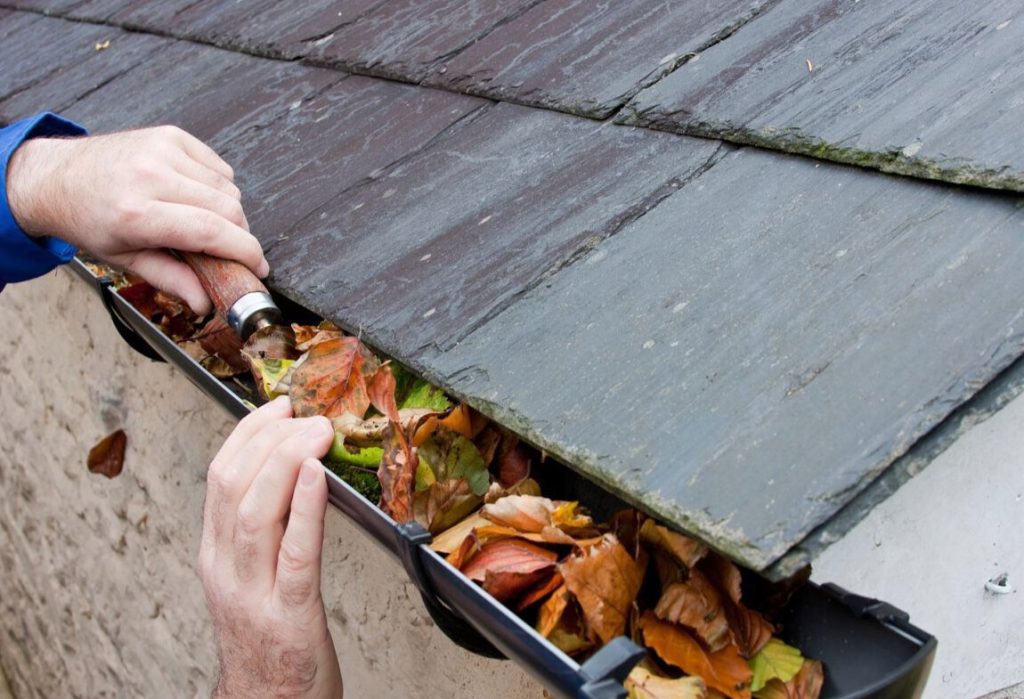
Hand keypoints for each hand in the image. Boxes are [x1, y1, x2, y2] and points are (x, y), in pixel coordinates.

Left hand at [6, 125, 267, 314]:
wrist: (56, 177)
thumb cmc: (89, 220)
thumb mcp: (124, 259)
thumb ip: (170, 279)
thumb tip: (205, 303)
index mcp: (136, 213)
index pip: (211, 231)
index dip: (245, 252)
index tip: (259, 267)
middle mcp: (150, 176)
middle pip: (228, 209)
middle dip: (238, 235)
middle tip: (229, 251)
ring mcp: (162, 150)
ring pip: (229, 188)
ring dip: (228, 211)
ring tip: (203, 222)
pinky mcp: (171, 135)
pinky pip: (218, 167)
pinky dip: (218, 186)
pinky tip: (196, 197)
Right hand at [199, 397, 342, 698]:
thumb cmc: (267, 640)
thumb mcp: (250, 578)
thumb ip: (263, 531)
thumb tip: (294, 473)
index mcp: (217, 556)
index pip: (220, 478)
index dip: (248, 433)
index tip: (278, 407)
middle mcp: (226, 569)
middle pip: (233, 486)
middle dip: (269, 438)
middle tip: (305, 414)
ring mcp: (254, 593)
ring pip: (256, 512)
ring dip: (288, 461)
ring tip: (316, 432)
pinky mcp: (290, 615)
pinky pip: (296, 553)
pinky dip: (306, 508)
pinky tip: (320, 478)